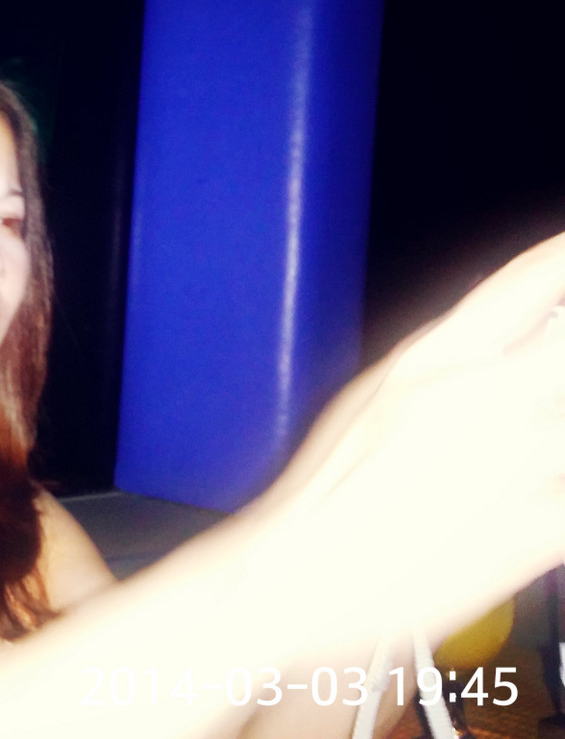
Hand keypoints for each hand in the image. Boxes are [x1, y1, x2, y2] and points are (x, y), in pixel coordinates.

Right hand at [257, 231, 564, 658]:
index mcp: (430, 358)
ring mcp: (521, 459)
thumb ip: (445, 365)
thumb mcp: (373, 401)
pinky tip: (551, 476)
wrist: (296, 577)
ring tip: (535, 432)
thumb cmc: (322, 495)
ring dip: (564, 411)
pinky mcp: (541, 527)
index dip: (563, 257)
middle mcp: (484, 395)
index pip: (527, 280)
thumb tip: (499, 341)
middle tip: (551, 367)